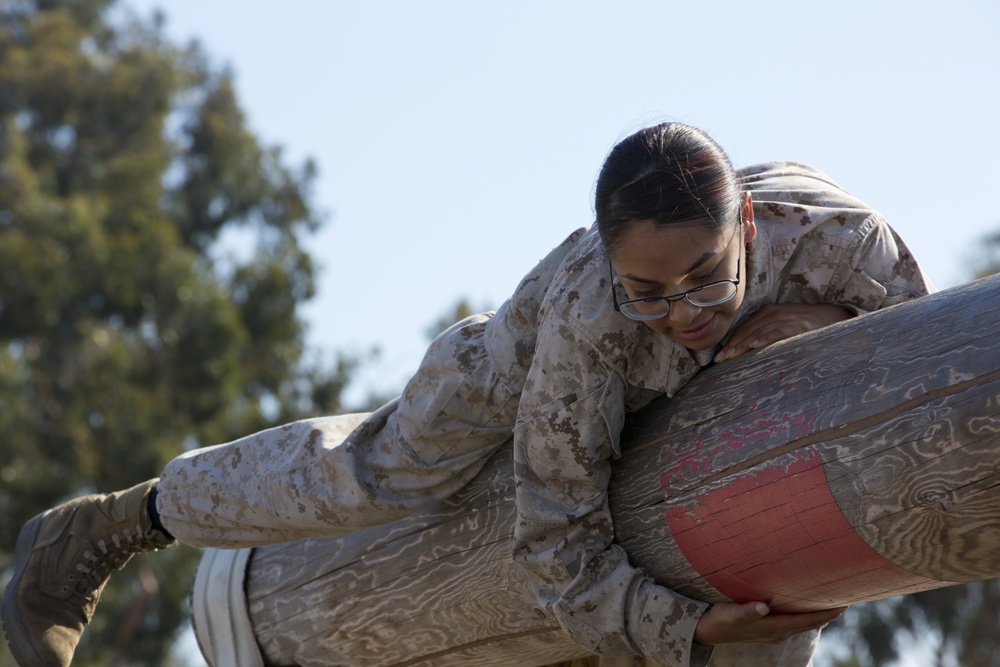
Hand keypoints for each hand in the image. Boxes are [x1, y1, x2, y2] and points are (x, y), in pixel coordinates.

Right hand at [694, 601, 846, 645]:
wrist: (706, 632)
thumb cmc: (718, 620)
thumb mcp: (730, 614)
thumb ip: (746, 611)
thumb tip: (763, 607)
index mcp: (773, 628)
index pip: (807, 621)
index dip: (826, 613)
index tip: (844, 603)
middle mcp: (778, 633)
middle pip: (810, 623)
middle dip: (828, 612)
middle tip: (847, 597)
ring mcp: (773, 632)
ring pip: (803, 623)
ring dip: (818, 614)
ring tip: (832, 600)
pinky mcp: (767, 628)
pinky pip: (794, 622)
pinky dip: (806, 615)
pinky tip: (806, 606)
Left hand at [715, 303, 853, 362]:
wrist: (836, 318)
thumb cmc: (808, 326)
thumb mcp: (784, 326)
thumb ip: (767, 333)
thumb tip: (746, 350)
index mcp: (769, 312)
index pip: (744, 327)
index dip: (731, 341)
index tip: (719, 356)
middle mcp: (775, 312)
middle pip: (748, 329)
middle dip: (732, 345)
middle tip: (719, 359)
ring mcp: (787, 318)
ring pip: (759, 331)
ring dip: (743, 343)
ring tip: (730, 355)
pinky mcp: (799, 325)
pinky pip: (778, 331)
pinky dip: (765, 337)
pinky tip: (754, 345)